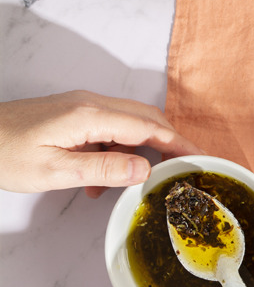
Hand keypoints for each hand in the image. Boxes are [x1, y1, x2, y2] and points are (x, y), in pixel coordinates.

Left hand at [0, 90, 201, 194]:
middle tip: (187, 166)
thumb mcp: (53, 171)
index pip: (149, 127)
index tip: (201, 158)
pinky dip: (117, 152)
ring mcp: (81, 107)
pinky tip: (102, 181)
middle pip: (146, 119)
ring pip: (129, 124)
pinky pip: (108, 130)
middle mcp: (91, 104)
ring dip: (141, 150)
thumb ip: (103, 169)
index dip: (178, 143)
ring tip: (141, 182)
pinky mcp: (72, 115)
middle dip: (170, 142)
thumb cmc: (1, 154)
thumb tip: (145, 168)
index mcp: (90, 115)